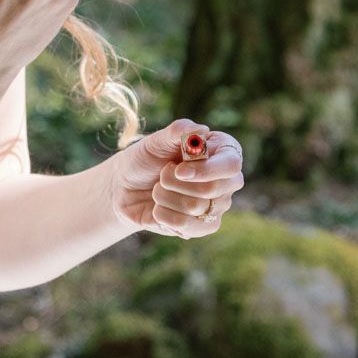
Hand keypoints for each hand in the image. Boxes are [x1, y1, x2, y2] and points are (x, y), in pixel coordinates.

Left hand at [107, 119, 244, 237]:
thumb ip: (179, 131)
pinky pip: (187, 227)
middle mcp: (226, 180)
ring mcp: (216, 205)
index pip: (232, 164)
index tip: (179, 169)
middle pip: (213, 188)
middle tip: (162, 174)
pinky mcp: (202, 226)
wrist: (126, 188)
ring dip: (165, 196)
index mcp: (222, 151)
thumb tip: (202, 130)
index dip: (206, 169)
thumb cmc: (146, 159)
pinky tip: (159, 207)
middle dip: (175, 182)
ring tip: (158, 189)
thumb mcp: (157, 140)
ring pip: (196, 207)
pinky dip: (164, 215)